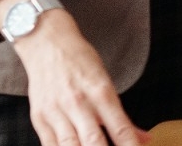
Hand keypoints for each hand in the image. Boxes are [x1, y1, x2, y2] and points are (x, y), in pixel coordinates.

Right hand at [13, 12, 147, 145]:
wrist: (48, 45)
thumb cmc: (80, 62)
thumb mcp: (106, 82)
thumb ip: (122, 116)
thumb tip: (143, 138)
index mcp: (100, 92)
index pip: (120, 127)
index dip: (129, 144)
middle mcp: (78, 103)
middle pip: (93, 140)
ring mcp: (56, 112)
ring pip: (70, 145)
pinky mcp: (39, 118)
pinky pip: (50, 145)